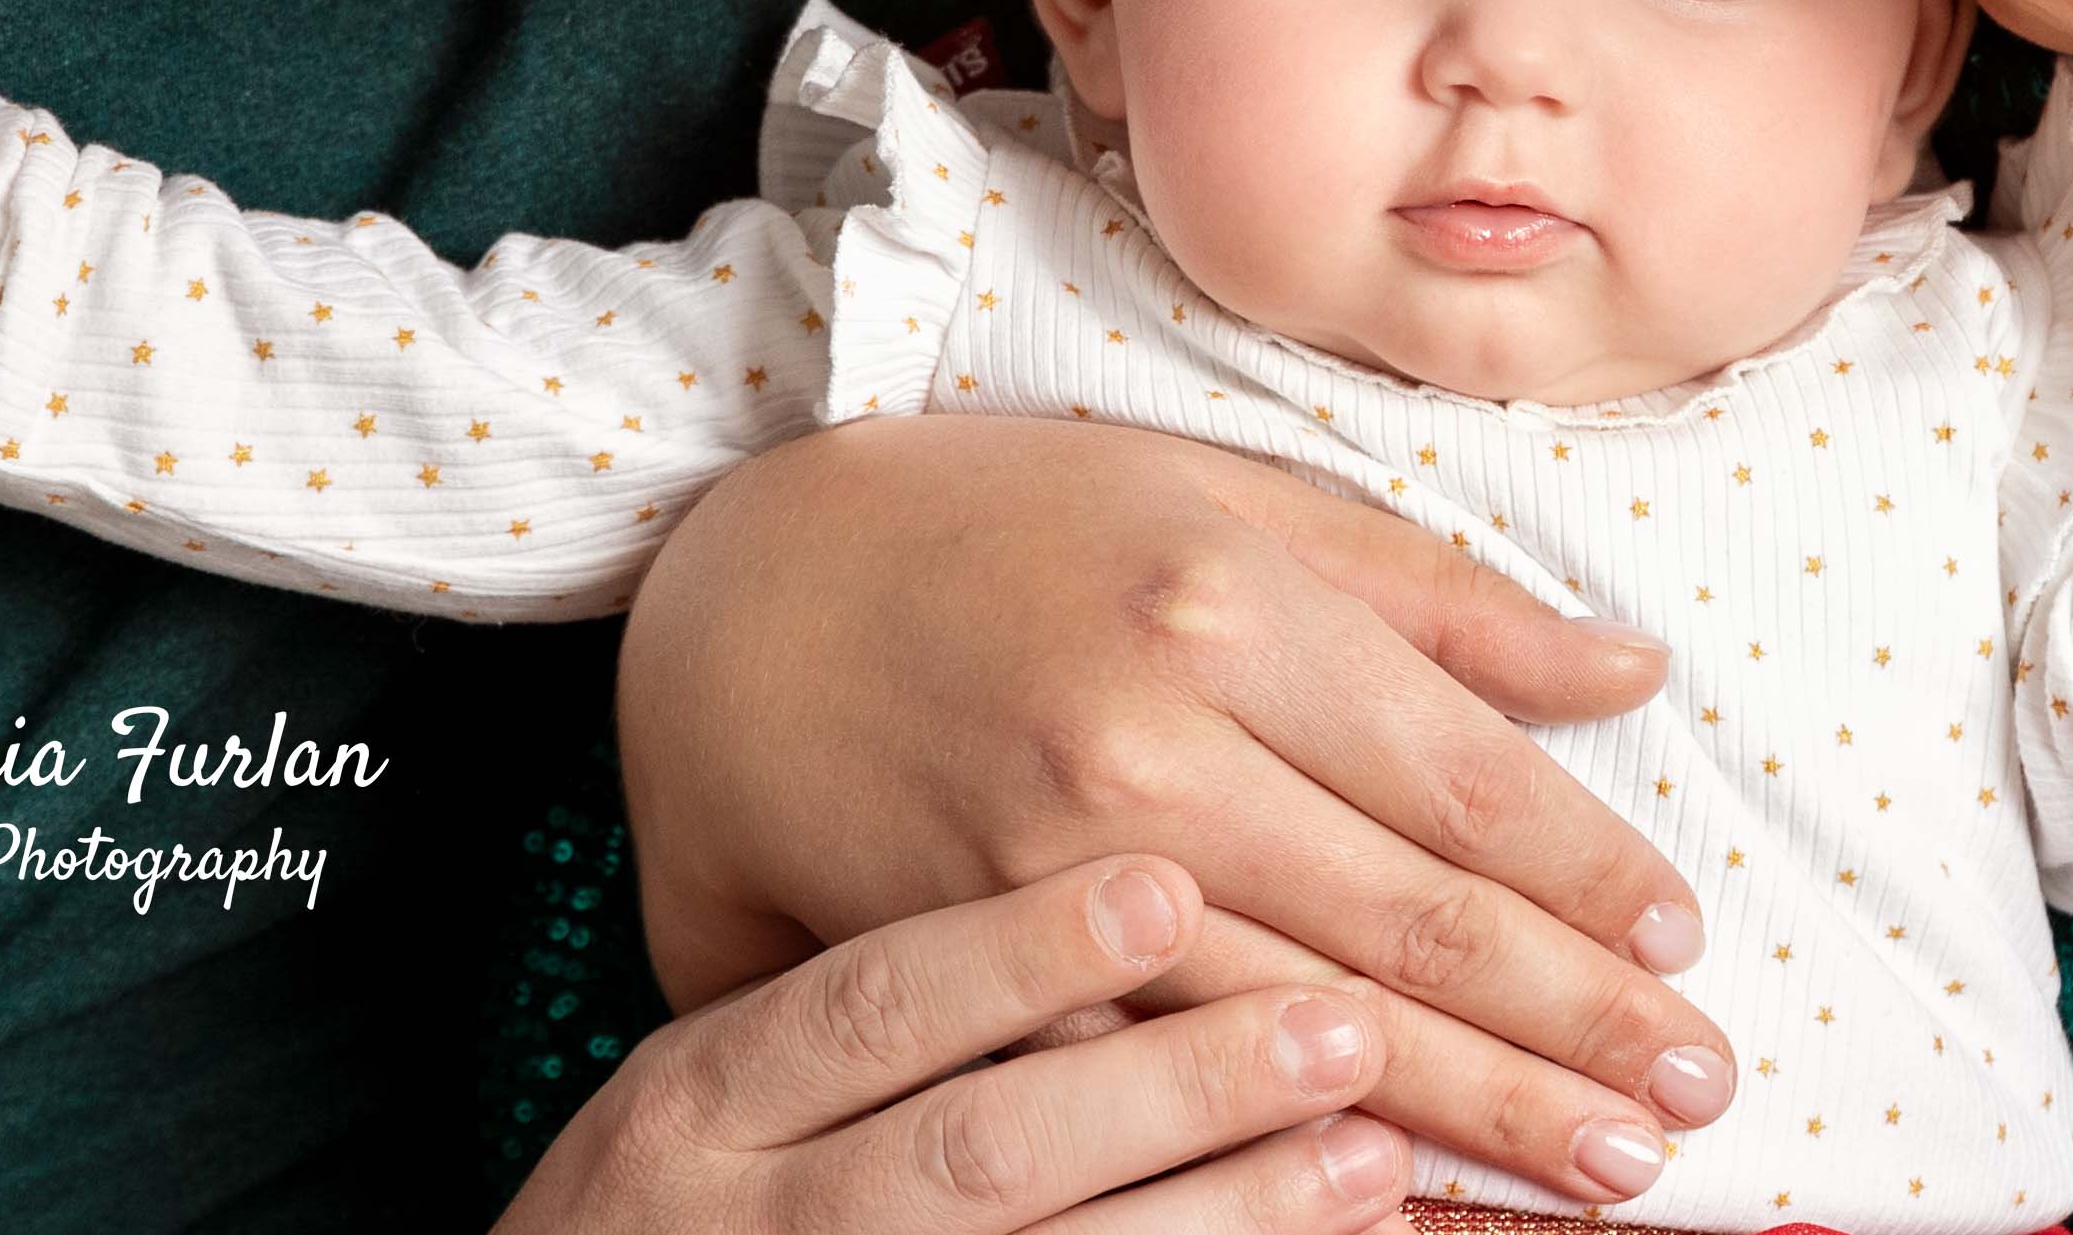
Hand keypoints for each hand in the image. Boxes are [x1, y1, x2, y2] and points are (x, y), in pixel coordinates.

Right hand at [496, 855, 1408, 1233]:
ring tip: (1374, 1155)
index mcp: (699, 1103)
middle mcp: (749, 1227)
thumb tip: (1150, 873)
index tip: (1170, 885)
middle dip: (1172, 1093)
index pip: (870, 1010)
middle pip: (977, 1158)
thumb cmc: (699, 1192)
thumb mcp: (721, 1077)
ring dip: (1225, 1222)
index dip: (1020, 956)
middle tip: (1340, 1026)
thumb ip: (876, 995)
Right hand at [617, 418, 1737, 1211]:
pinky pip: (1150, 1076)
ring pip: (1296, 1026)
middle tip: (1691, 1103)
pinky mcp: (969, 965)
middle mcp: (1141, 743)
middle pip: (1401, 923)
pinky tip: (1385, 1194)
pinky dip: (1277, 1148)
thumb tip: (1627, 670)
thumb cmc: (1007, 517)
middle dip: (1566, 1028)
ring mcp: (1042, 872)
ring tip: (1600, 1173)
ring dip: (1467, 1112)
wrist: (742, 577)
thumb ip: (1434, 596)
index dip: (1587, 879)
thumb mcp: (1226, 492)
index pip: (1456, 781)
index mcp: (1222, 608)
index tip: (1687, 953)